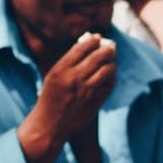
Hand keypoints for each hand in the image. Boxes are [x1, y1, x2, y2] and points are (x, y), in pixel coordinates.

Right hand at [24, 33, 116, 147]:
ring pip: (107, 70)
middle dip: (107, 49)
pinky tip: (110, 76)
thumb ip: (69, 63)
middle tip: (111, 47)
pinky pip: (109, 85)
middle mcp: (74, 79)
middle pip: (97, 57)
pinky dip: (112, 78)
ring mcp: (86, 91)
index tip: (97, 37)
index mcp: (61, 70)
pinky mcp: (95, 102)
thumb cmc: (51, 97)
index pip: (81, 48)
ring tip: (112, 62)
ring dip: (112, 63)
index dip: (92, 40)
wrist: (50, 125)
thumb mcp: (53, 76)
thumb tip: (88, 46)